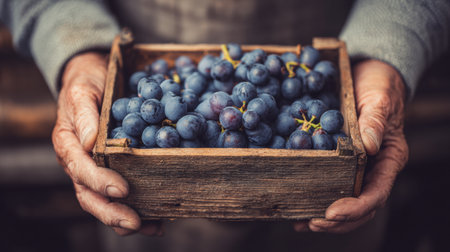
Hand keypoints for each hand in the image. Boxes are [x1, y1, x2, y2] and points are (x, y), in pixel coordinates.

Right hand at [52, 52, 161, 235]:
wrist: (95, 80)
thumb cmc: (88, 84)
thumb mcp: (83, 92)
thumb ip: (84, 115)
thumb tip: (90, 142)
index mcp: (68, 145)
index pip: (80, 169)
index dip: (99, 181)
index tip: (122, 189)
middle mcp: (80, 163)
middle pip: (89, 195)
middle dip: (111, 212)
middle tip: (134, 223)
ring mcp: (96, 170)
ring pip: (105, 201)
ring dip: (126, 218)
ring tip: (151, 227)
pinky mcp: (113, 170)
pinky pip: (121, 194)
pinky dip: (139, 208)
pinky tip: (158, 218)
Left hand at [294, 59, 408, 232]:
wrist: (369, 76)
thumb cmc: (379, 87)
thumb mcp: (379, 100)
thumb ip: (375, 121)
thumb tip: (371, 145)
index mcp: (388, 159)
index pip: (376, 193)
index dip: (356, 208)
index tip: (332, 213)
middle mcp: (373, 169)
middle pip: (361, 206)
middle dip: (337, 220)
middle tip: (312, 223)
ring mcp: (356, 167)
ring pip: (345, 201)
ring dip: (325, 217)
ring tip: (300, 221)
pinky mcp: (339, 162)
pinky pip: (330, 185)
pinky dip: (315, 198)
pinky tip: (297, 204)